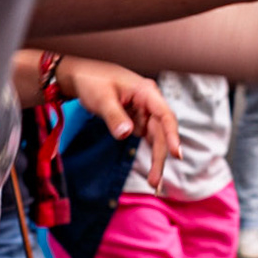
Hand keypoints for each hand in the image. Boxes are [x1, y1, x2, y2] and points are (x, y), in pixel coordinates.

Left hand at [57, 56, 180, 187]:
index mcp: (146, 92)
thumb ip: (114, 116)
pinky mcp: (137, 121)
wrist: (80, 75)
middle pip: (162, 132)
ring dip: (156, 159)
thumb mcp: (101, 98)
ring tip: (154, 182)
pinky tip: (151, 171)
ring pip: (157, 139)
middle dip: (160, 157)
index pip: (165, 115)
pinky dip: (149, 154)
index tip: (177, 153)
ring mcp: (144, 112)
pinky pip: (148, 139)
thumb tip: (126, 134)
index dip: (172, 135)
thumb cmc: (92, 79)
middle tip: (155, 181)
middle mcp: (149, 103)